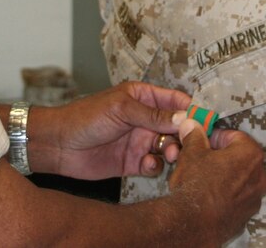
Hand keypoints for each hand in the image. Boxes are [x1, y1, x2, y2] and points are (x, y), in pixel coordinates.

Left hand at [31, 81, 189, 179]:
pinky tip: (147, 165)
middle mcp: (146, 119)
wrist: (59, 145)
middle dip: (186, 136)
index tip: (206, 122)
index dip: (192, 110)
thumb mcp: (121, 109)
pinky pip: (154, 165)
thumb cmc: (85, 117)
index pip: (176, 101)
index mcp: (144, 97)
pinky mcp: (133, 162)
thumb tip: (184, 117)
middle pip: (177, 127)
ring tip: (168, 155)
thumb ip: (153, 114)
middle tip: (188, 145)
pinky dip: (155, 166)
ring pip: (168, 147)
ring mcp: (140, 141)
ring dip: (172, 152)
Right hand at [166, 116, 265, 245]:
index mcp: (250, 154)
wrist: (193, 223)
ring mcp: (255, 198)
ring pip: (240, 178)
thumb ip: (195, 136)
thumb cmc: (196, 184)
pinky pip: (238, 197)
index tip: (205, 140)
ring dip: (226, 175)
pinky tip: (210, 195)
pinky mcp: (247, 215)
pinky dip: (227, 194)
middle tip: (203, 157)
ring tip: (204, 177)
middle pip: (240, 157)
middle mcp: (259, 176)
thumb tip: (192, 126)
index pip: (236, 136)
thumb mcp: (192, 153)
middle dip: (222, 155)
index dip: (217, 136)